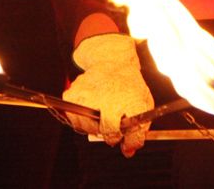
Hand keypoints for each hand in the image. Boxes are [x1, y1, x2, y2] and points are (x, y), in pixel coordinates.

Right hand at [63, 34, 153, 156]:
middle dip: (106, 132)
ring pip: (82, 125)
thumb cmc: (129, 85)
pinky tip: (91, 108)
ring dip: (92, 126)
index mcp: (120, 100)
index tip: (120, 134)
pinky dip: (80, 117)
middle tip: (111, 124)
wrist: (112, 61)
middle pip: (97, 130)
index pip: (113, 131)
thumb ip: (138, 132)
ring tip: (101, 116)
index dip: (117, 137)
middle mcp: (100, 96)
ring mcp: (83, 94)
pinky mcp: (71, 93)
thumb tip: (128, 152)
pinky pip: (72, 116)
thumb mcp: (142, 106)